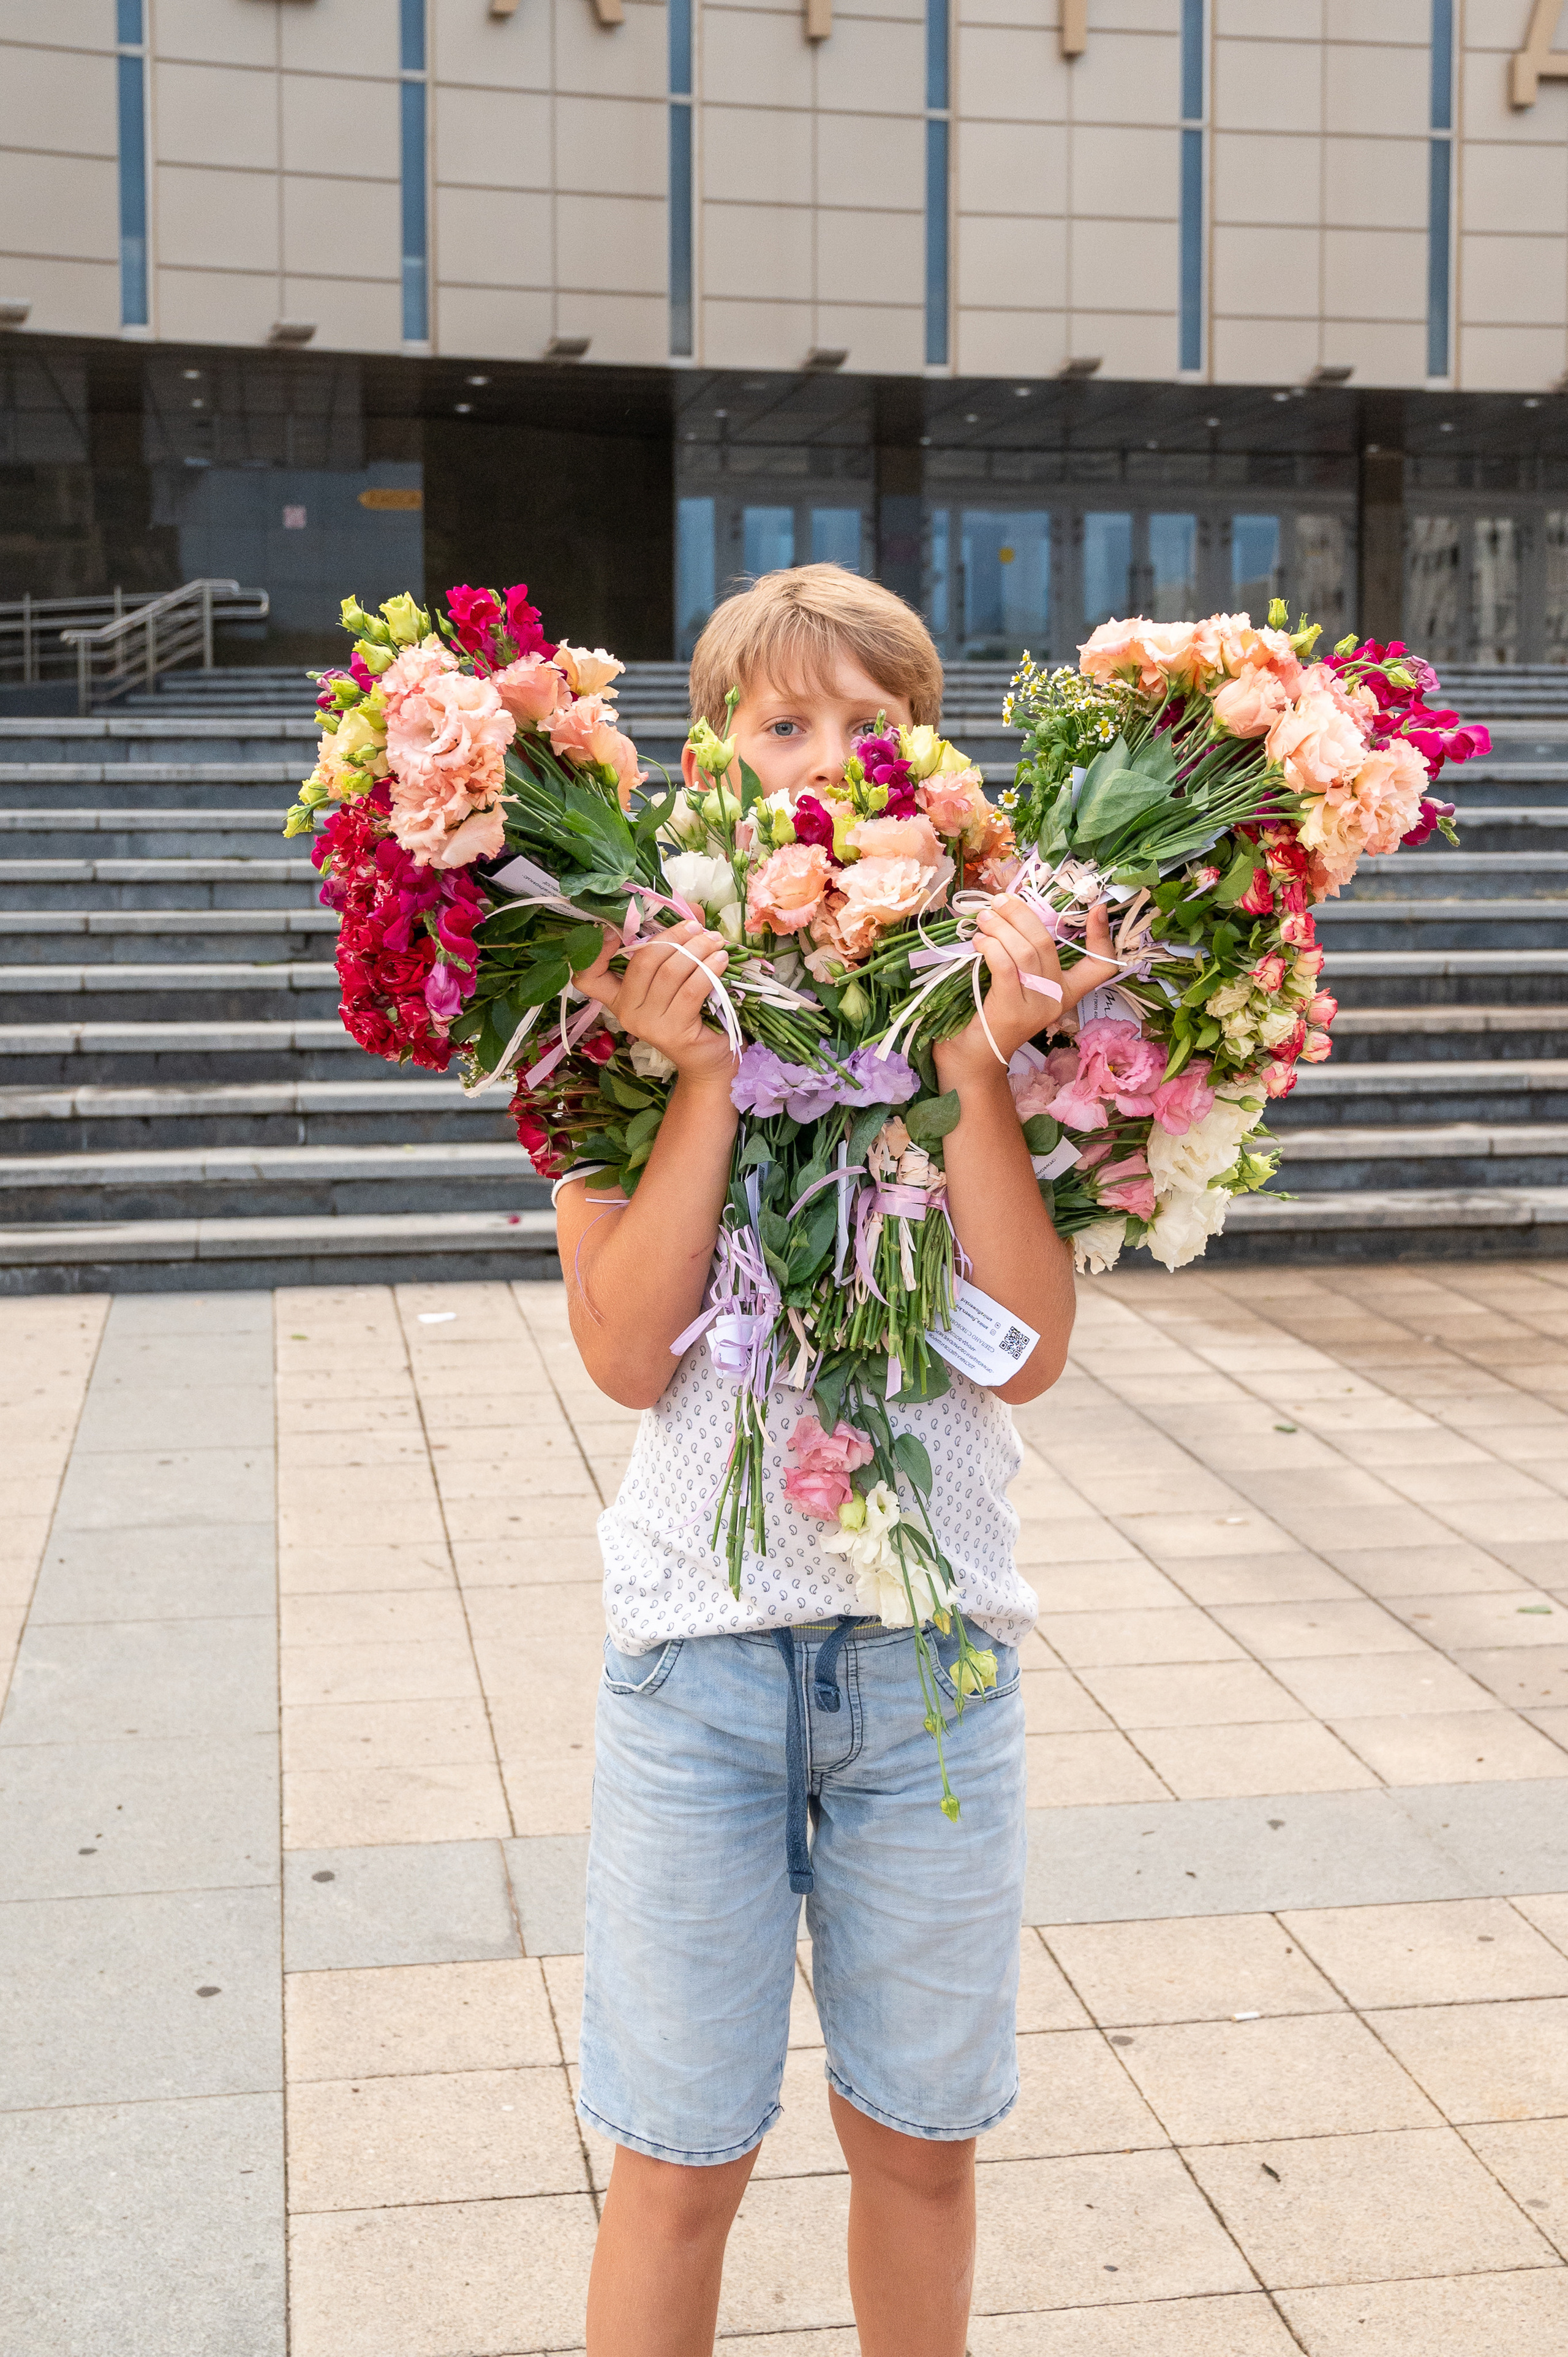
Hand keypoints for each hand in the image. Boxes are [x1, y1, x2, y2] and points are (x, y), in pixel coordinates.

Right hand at [575, 919, 735, 1085]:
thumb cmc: (692, 1016)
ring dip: (697, 949)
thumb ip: (677, 942)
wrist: (709, 1061)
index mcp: (619, 998)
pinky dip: (708, 969)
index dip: (595, 951)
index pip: (587, 977)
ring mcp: (648, 1024)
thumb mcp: (678, 976)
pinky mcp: (674, 1032)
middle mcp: (626, 1012)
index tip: (615, 931)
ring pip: (670, 972)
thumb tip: (688, 906)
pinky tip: (721, 960)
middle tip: (698, 928)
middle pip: (643, 961)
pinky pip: (691, 989)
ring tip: (716, 941)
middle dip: (673, 937)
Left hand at [934, 898, 1118, 1087]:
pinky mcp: (1012, 1011)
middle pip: (1047, 944)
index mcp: (1066, 993)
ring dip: (1002, 927)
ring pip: (1026, 952)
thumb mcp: (1017, 985)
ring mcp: (1036, 1007)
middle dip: (1022, 915)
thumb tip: (1011, 911)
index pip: (1100, 966)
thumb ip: (1023, 957)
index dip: (1102, 937)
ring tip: (984, 917)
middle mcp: (1057, 1000)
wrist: (974, 1061)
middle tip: (999, 901)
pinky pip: (1006, 967)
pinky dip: (992, 947)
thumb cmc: (991, 1017)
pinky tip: (980, 940)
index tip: (1097, 908)